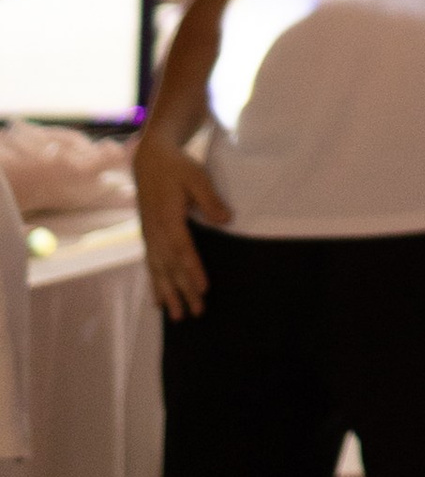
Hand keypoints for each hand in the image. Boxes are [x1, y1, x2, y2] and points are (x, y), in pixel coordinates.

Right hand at [136, 130, 229, 319]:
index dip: (193, 269)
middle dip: (183, 290)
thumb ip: (210, 198)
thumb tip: (226, 220)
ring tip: (176, 316)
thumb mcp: (196, 176)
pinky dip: (155, 284)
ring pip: (158, 270)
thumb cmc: (177, 167)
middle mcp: (155, 231)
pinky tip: (159, 302)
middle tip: (196, 313)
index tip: (203, 289)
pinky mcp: (147, 236)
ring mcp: (149, 235)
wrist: (149, 160)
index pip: (182, 249)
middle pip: (170, 266)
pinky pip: (150, 265)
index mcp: (168, 217)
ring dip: (168, 294)